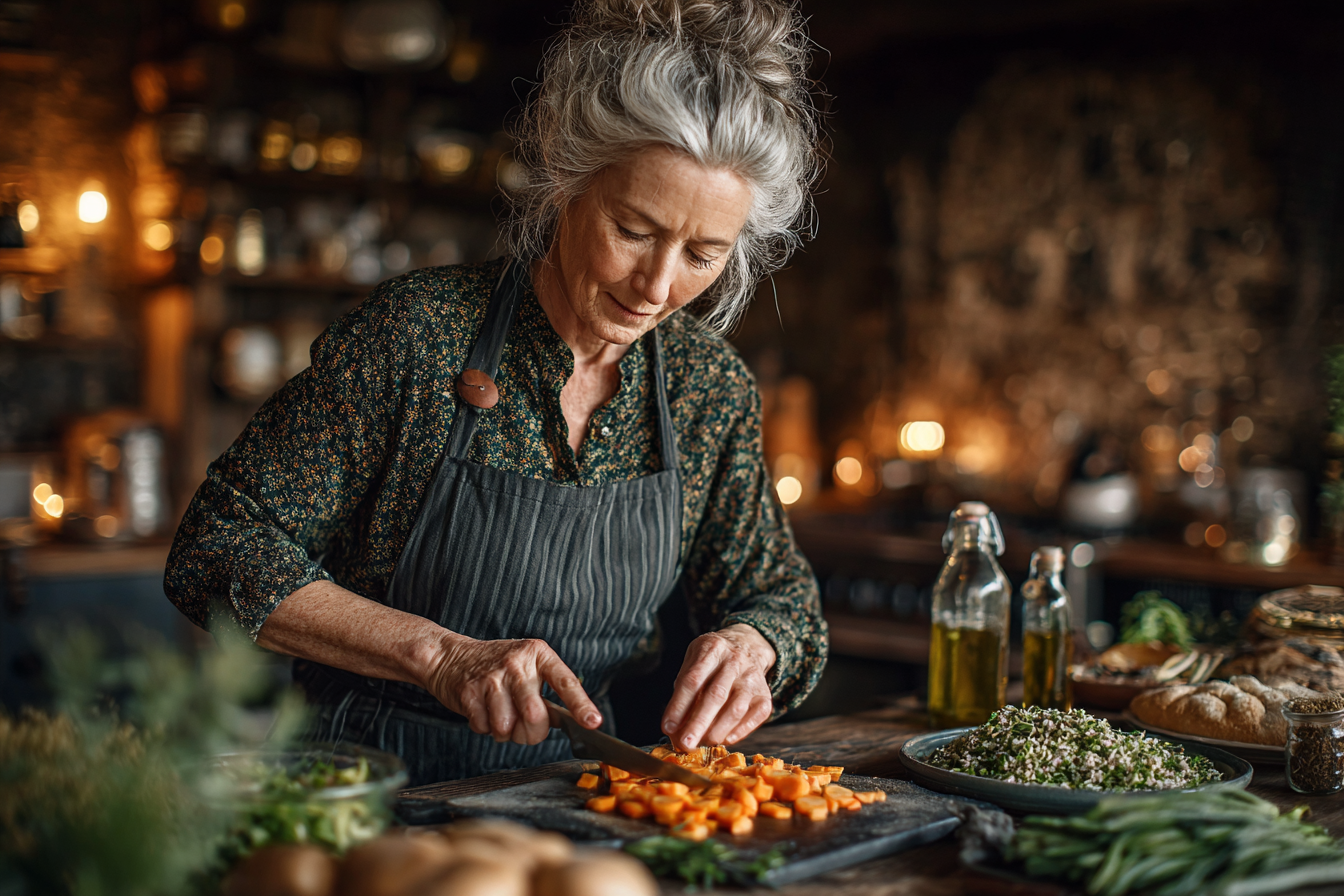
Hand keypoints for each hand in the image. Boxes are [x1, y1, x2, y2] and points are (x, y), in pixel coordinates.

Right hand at [420, 634, 601, 744]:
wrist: (451, 657)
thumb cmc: (498, 667)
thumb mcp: (527, 667)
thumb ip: (547, 692)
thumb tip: (568, 722)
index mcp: (538, 654)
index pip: (565, 682)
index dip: (581, 705)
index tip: (594, 722)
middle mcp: (517, 663)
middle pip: (535, 716)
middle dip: (532, 734)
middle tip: (525, 730)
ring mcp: (492, 676)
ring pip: (507, 727)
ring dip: (504, 733)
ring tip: (500, 716)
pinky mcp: (469, 691)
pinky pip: (484, 728)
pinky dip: (485, 728)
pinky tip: (482, 711)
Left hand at [661, 624, 775, 750]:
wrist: (747, 645)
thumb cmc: (713, 660)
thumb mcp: (694, 660)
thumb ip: (684, 689)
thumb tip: (674, 727)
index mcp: (712, 649)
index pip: (693, 680)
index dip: (679, 706)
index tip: (668, 727)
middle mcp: (735, 661)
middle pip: (715, 696)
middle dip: (698, 723)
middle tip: (685, 744)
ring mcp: (752, 678)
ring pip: (736, 709)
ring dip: (717, 731)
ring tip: (702, 743)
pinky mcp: (764, 695)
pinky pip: (754, 717)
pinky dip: (739, 732)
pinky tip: (725, 739)